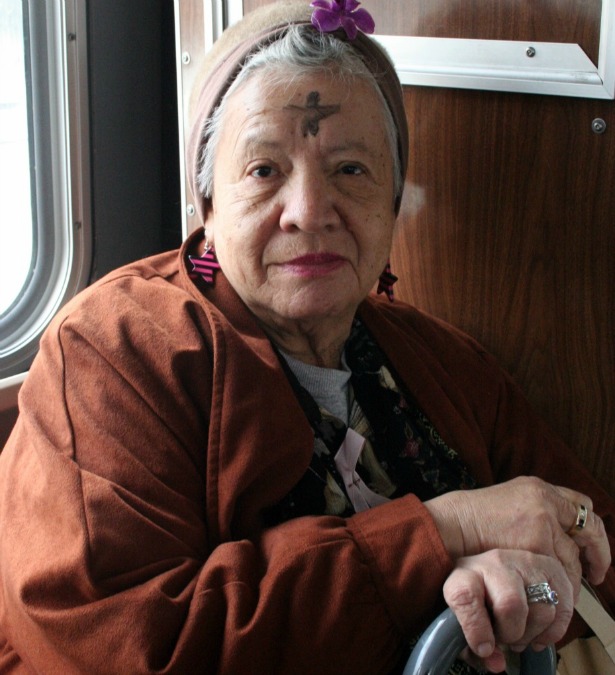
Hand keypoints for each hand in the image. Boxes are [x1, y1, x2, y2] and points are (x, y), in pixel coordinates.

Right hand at [425, 476, 609, 589]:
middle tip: (594, 574)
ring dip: (572, 578)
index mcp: (538, 488)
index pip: (580, 504)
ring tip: (563, 592)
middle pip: (588, 530)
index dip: (591, 529)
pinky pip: (559, 574)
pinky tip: (549, 595)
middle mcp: (545, 502)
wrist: (451, 526)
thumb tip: (555, 533)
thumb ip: (533, 512)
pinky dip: (558, 588)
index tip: (591, 545)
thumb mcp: (507, 502)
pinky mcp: (536, 546)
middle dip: (596, 556)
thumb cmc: (471, 519)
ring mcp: (542, 523)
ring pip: (573, 558)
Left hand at [443, 549, 573, 672]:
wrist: (493, 571)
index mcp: (466, 574)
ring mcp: (525, 563)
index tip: (483, 648)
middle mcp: (495, 563)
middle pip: (511, 603)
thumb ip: (473, 648)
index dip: (475, 627)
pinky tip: (538, 632)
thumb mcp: (463, 621)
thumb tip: (496, 664)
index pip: (465, 596)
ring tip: (521, 635)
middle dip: (511, 633)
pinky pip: (563, 609)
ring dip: (532, 634)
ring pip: (542, 609)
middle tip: (506, 640)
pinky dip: (553, 632)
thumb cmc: (476, 600)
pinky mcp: (551, 569)